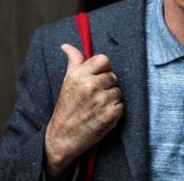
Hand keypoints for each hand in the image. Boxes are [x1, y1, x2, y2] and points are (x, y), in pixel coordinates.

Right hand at [44, 44, 123, 177]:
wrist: (62, 137)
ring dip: (111, 100)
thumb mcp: (67, 82)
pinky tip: (102, 116)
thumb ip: (73, 61)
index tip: (98, 77)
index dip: (103, 69)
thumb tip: (66, 46)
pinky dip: (114, 112)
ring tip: (97, 108)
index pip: (103, 60)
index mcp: (80, 75)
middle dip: (106, 86)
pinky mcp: (110, 115)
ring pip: (118, 92)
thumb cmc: (66, 108)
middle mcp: (91, 86)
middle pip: (113, 77)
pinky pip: (121, 106)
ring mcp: (102, 101)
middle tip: (94, 97)